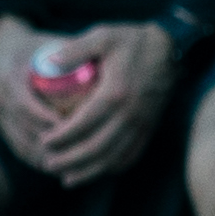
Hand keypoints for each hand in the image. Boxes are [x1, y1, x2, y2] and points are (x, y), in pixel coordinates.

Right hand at [0, 16, 84, 176]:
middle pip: (27, 133)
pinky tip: (65, 169)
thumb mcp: (56, 43)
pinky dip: (42, 162)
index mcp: (12, 80)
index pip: (28, 108)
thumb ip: (78, 52)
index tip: (80, 130)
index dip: (52, 123)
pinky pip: (20, 150)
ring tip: (80, 167)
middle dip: (56, 148)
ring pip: (23, 147)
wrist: (5, 50)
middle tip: (86, 155)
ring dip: (50, 161)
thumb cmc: (40, 47)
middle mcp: (1, 101)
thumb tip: (109, 64)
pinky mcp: (2, 127)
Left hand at [26, 17, 180, 185]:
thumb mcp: (103, 36)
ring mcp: (141, 123)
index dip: (60, 137)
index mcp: (114, 94)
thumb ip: (75, 49)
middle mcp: (129, 114)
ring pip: (114, 156)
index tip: (43, 142)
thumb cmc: (134, 41)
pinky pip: (132, 154)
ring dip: (89, 171)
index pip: (82, 124)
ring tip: (67, 179)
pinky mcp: (149, 127)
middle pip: (96, 147)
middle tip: (48, 164)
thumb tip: (49, 62)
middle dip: (69, 160)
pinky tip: (98, 171)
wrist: (172, 49)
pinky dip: (113, 167)